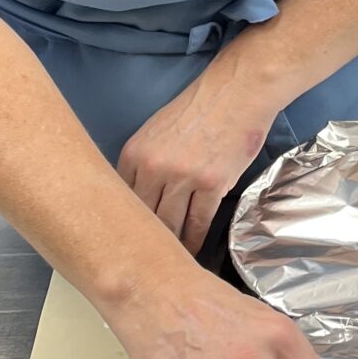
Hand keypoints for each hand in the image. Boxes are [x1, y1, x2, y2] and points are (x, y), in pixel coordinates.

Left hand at [118, 53, 281, 255]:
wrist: (236, 93)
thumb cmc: (198, 109)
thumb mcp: (155, 130)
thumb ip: (142, 162)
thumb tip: (135, 194)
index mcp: (134, 153)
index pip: (120, 201)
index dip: (124, 225)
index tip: (126, 242)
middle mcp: (154, 168)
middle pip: (143, 218)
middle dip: (143, 241)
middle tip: (142, 263)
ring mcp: (183, 177)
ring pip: (169, 226)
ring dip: (170, 247)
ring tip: (169, 264)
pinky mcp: (212, 184)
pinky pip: (198, 223)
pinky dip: (195, 241)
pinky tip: (193, 252)